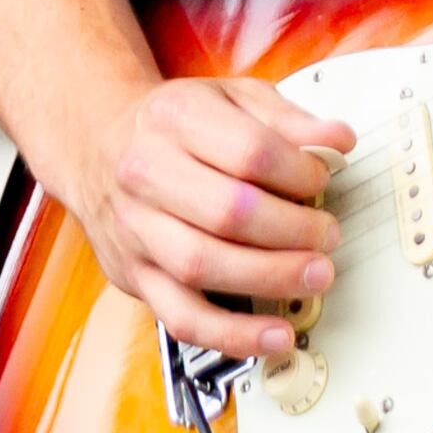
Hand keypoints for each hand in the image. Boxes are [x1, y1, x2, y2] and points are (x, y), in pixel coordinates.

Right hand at [60, 76, 355, 360]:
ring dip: (271, 278)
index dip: (299, 171)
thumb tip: (337, 139)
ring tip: (315, 276)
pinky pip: (181, 318)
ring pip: (203, 266)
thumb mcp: (230, 97)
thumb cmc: (172, 124)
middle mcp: (146, 175)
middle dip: (293, 231)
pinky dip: (233, 334)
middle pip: (228, 212)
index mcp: (176, 120)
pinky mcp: (132, 276)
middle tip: (328, 236)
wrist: (96, 144)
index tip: (322, 179)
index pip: (250, 151)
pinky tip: (273, 335)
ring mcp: (136, 230)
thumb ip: (287, 118)